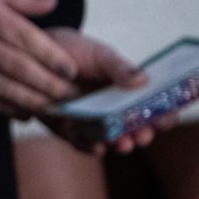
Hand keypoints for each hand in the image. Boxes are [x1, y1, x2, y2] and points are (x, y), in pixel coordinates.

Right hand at [0, 0, 79, 118]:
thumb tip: (52, 2)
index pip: (25, 38)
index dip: (51, 56)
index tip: (71, 70)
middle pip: (18, 67)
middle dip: (48, 84)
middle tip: (72, 96)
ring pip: (2, 87)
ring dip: (31, 100)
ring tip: (54, 108)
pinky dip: (5, 108)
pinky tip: (25, 113)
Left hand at [37, 27, 172, 154]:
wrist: (33, 54)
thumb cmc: (73, 51)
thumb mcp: (99, 54)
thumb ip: (119, 67)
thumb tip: (143, 80)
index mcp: (126, 89)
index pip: (151, 105)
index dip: (162, 114)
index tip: (165, 118)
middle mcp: (111, 108)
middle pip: (134, 127)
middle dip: (141, 134)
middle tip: (143, 137)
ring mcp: (90, 120)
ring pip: (110, 138)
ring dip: (118, 143)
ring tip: (122, 143)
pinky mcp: (67, 128)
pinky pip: (81, 142)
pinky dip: (90, 147)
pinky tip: (97, 147)